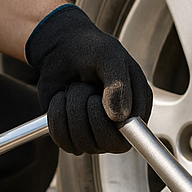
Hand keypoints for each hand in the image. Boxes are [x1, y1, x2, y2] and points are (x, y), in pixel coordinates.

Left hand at [26, 4, 151, 153]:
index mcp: (136, 107)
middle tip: (86, 87)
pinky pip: (61, 138)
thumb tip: (120, 117)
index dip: (113, 122)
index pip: (130, 134)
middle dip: (87, 109)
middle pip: (105, 142)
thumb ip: (118, 84)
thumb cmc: (90, 50)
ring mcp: (94, 135)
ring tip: (75, 89)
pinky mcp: (71, 136)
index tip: (99, 99)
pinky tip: (63, 98)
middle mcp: (117, 126)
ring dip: (71, 107)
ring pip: (80, 140)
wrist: (61, 50)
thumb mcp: (109, 56)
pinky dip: (56, 114)